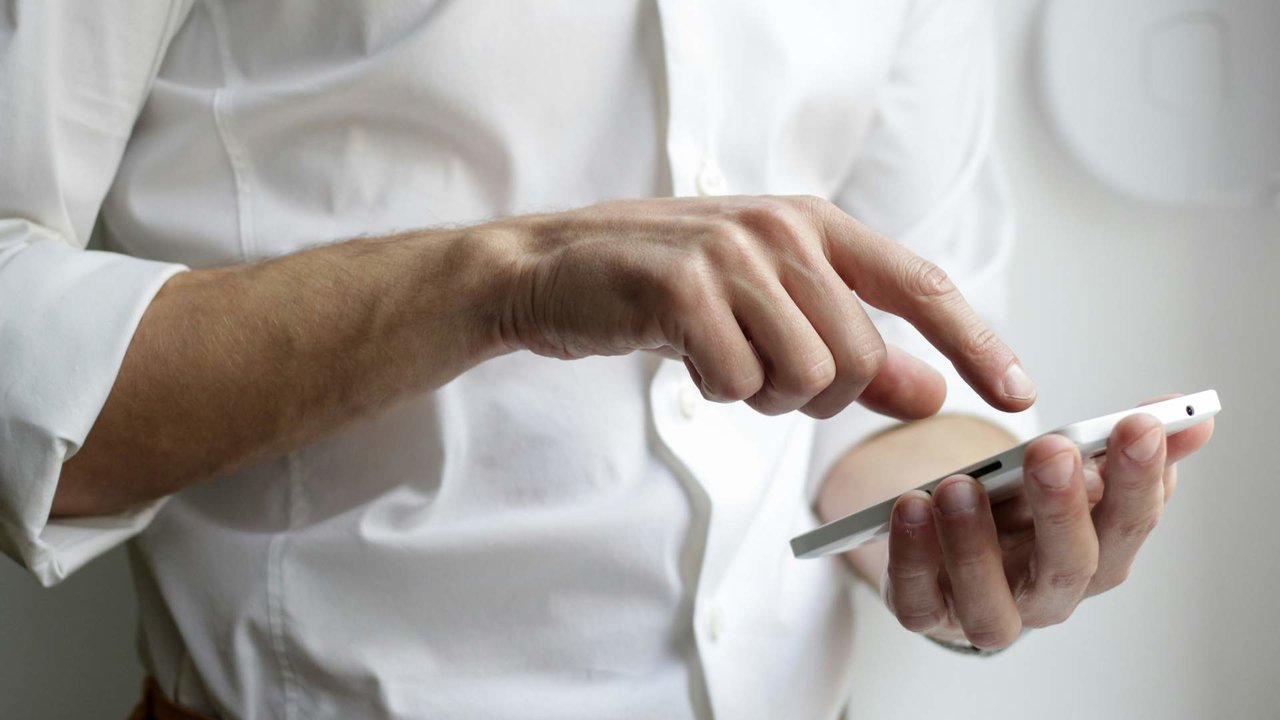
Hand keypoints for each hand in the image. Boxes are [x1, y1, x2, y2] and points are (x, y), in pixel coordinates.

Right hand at [492, 195, 1035, 419]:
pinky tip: (685, 356)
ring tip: (721, 358)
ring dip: (763, 395)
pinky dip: (716, 392)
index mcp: (815, 224)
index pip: (920, 286)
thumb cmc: (667, 288)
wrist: (554, 269)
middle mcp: (782, 229)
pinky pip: (738, 382)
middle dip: (817, 394)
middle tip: (761, 373)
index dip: (976, 343)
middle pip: (859, 357)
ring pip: (805, 376)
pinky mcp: (682, 288)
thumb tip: (931, 393)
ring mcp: (732, 254)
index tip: (1018, 394)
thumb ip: (854, 348)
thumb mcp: (769, 308)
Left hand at [880, 398, 1214, 648]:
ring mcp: (986, 611)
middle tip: (1052, 451)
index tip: (1138, 424)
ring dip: (975, 543)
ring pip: (991, 602)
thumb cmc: (1020, 510)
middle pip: (1069, 566)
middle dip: (1063, 507)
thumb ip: (1121, 445)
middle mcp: (1049, 594)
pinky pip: (918, 601)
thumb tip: (1193, 414)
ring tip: (959, 485)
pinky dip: (912, 558)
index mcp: (1097, 554)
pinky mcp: (927, 614)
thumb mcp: (1069, 471)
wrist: (952, 546)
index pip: (1130, 522)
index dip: (1139, 477)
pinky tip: (909, 508)